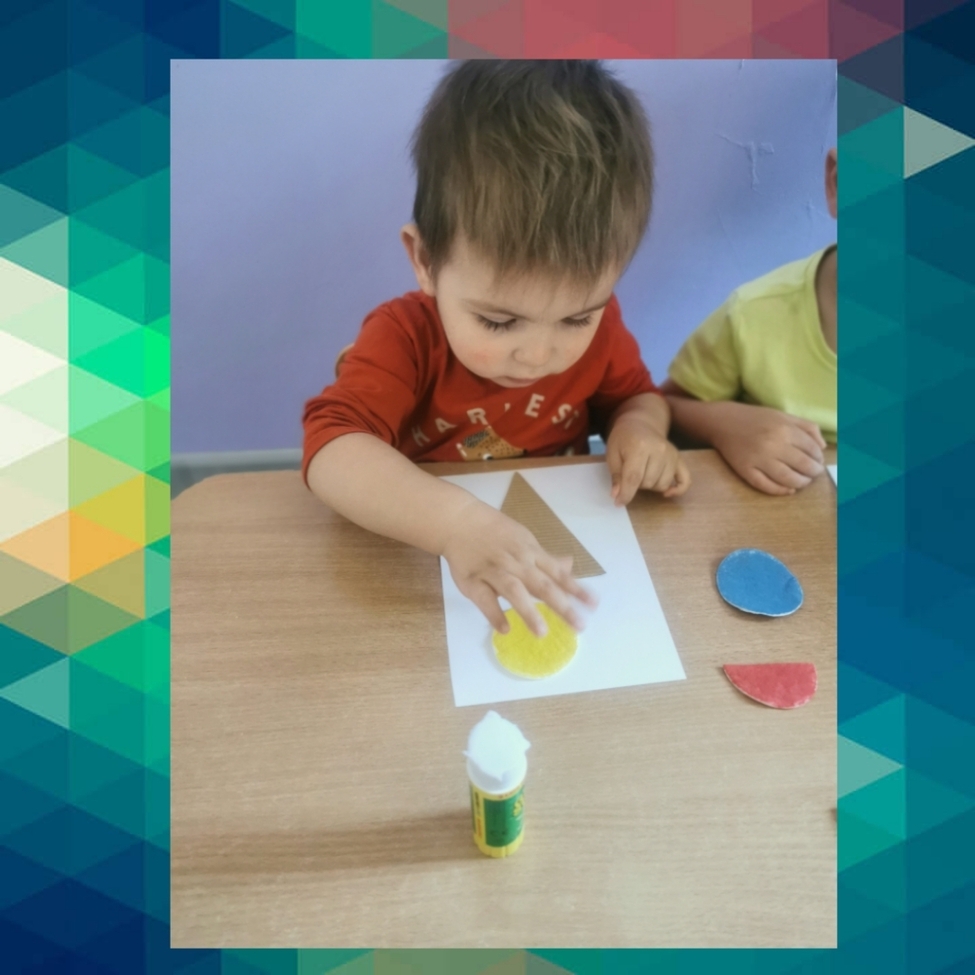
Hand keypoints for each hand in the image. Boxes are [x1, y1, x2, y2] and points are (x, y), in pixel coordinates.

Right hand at [441, 500, 596, 635]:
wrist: (459, 521)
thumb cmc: (495, 532)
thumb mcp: (524, 539)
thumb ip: (546, 558)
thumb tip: (570, 566)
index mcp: (530, 553)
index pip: (558, 573)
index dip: (576, 589)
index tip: (593, 605)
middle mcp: (516, 563)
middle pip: (542, 585)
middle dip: (562, 606)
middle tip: (579, 626)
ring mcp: (494, 572)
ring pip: (514, 591)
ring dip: (528, 612)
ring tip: (542, 633)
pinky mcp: (473, 581)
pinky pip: (484, 599)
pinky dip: (494, 613)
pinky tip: (504, 629)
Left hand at [606, 414, 690, 504]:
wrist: (640, 424)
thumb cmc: (623, 439)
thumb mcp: (612, 454)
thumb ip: (616, 476)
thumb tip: (618, 495)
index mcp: (639, 447)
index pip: (634, 478)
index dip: (626, 494)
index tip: (619, 503)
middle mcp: (659, 450)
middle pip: (648, 483)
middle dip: (636, 485)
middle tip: (631, 474)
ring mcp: (672, 455)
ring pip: (662, 485)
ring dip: (651, 486)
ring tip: (643, 474)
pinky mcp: (680, 459)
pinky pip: (685, 480)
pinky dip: (677, 490)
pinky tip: (666, 493)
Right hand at [709, 402, 826, 494]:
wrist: (723, 421)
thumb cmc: (756, 418)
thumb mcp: (784, 415)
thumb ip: (807, 427)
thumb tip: (823, 448)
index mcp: (785, 429)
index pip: (812, 450)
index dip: (819, 458)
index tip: (818, 461)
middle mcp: (773, 444)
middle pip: (804, 466)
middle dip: (814, 472)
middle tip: (813, 474)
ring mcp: (758, 459)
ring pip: (788, 479)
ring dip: (801, 483)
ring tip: (803, 482)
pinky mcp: (745, 470)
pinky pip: (767, 486)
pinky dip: (781, 491)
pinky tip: (788, 489)